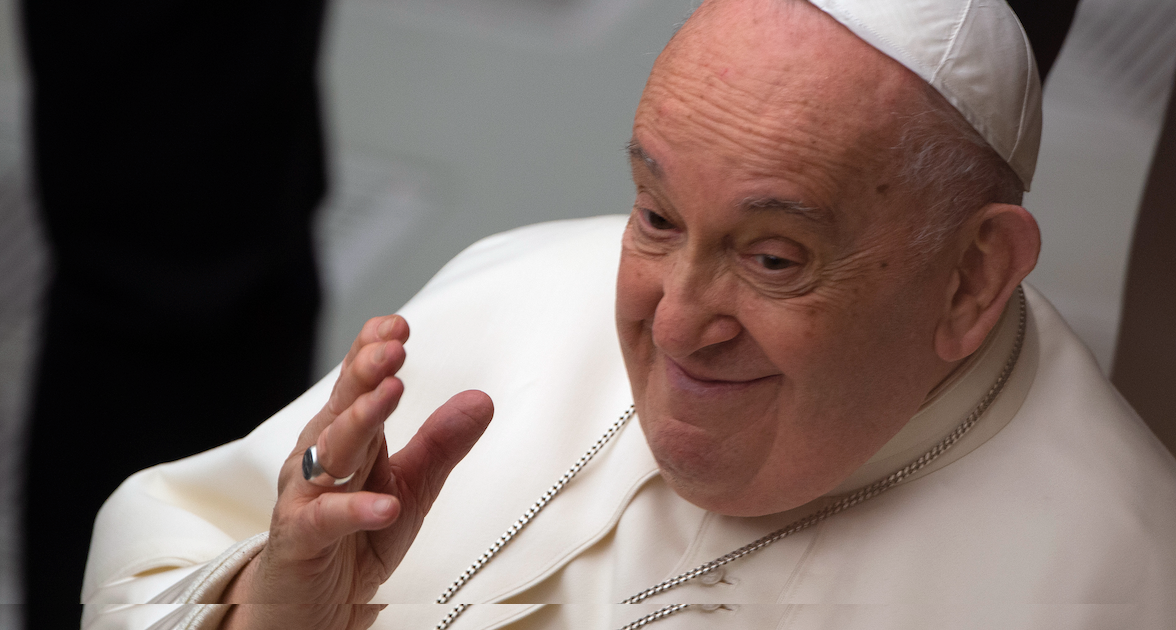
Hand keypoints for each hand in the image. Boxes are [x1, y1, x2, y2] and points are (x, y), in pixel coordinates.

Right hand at [220, 315, 493, 629]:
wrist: (306, 604)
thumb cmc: (353, 541)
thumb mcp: (411, 487)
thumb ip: (441, 444)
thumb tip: (480, 400)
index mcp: (347, 438)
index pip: (357, 384)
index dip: (372, 352)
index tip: (398, 325)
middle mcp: (320, 459)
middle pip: (343, 407)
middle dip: (367, 373)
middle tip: (392, 348)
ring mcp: (305, 497)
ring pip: (331, 452)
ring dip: (361, 421)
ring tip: (390, 397)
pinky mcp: (300, 539)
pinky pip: (326, 520)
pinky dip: (356, 510)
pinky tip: (386, 504)